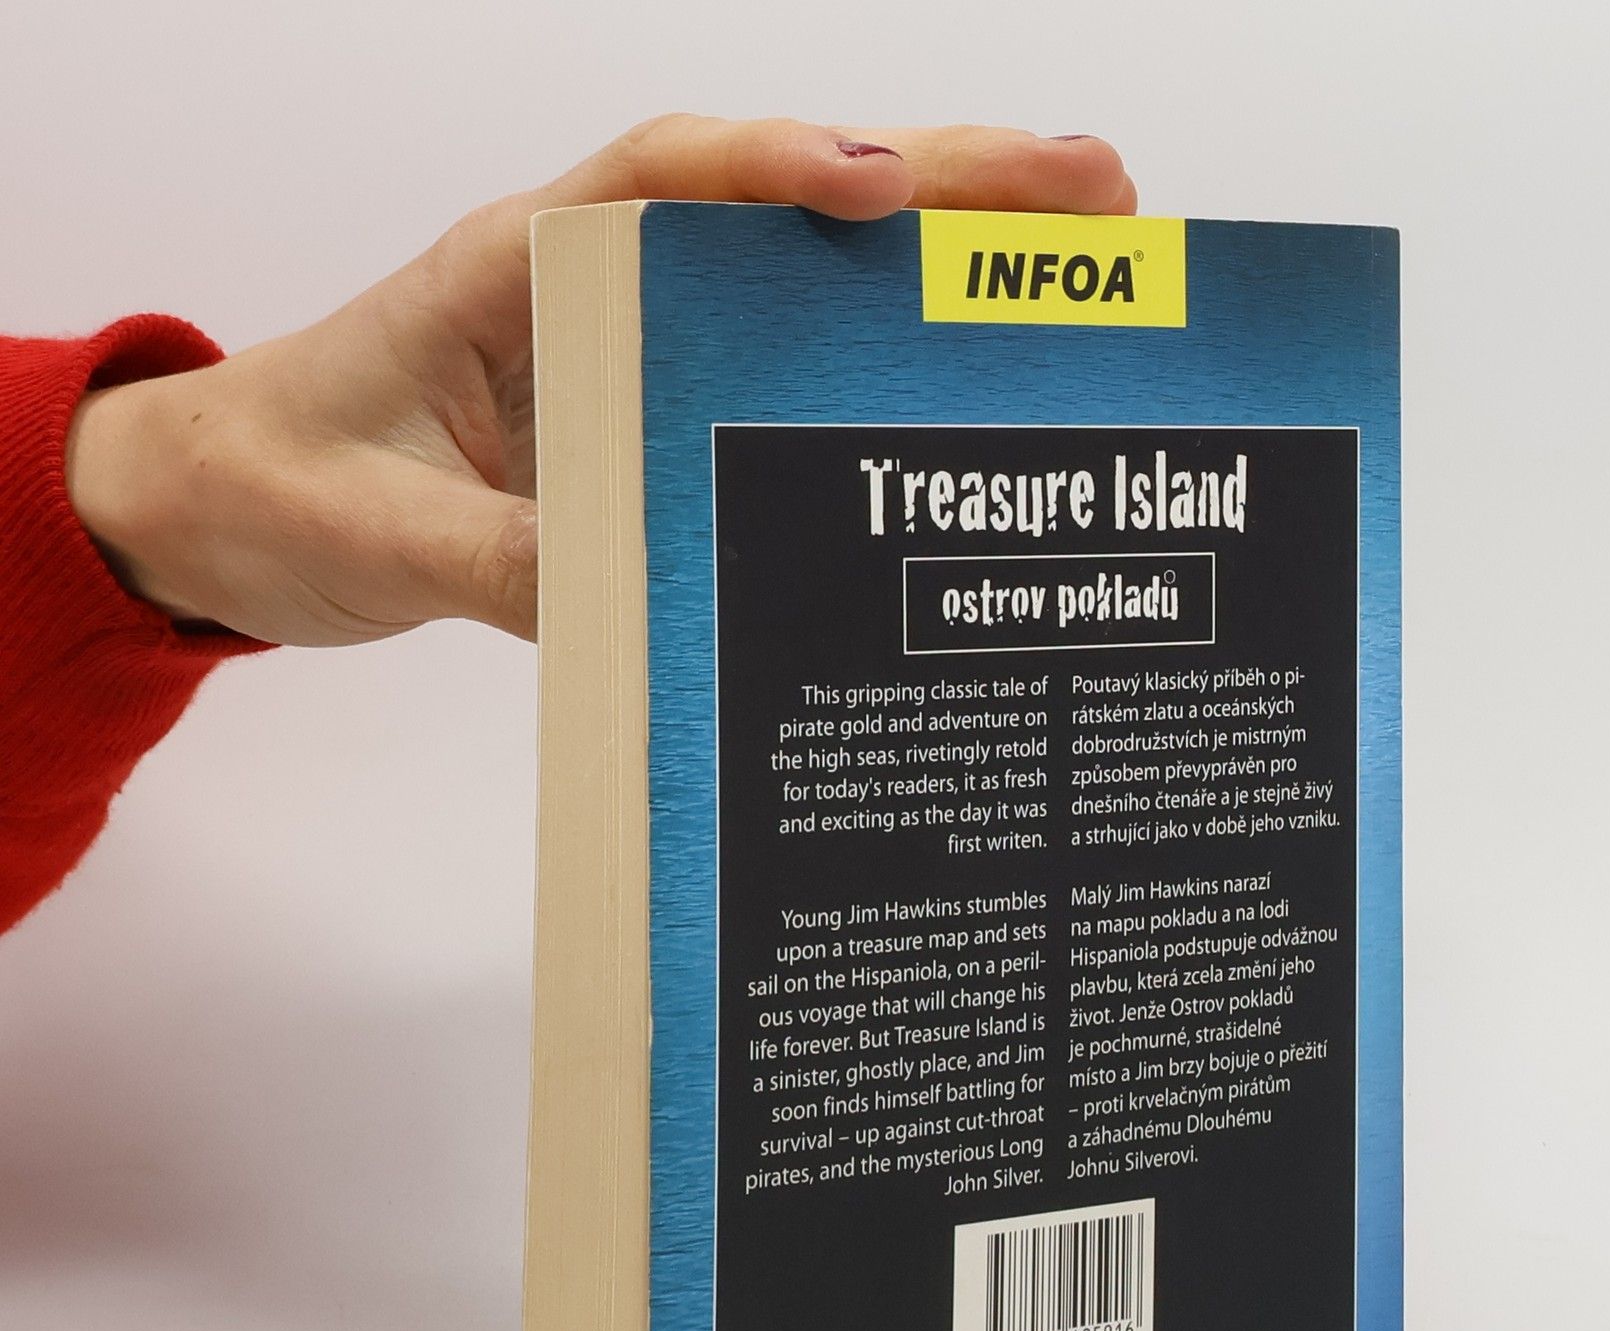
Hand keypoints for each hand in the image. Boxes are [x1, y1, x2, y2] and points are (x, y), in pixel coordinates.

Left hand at [65, 117, 1135, 646]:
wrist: (231, 517)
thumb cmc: (282, 486)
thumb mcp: (378, 529)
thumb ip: (501, 554)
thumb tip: (646, 595)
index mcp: (515, 271)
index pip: (662, 181)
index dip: (781, 169)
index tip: (888, 189)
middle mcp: (595, 287)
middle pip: (783, 201)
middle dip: (940, 181)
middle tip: (1091, 186)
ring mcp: (635, 347)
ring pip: (806, 274)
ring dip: (942, 255)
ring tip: (1082, 253)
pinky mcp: (651, 416)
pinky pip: (782, 369)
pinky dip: (878, 357)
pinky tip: (970, 369)